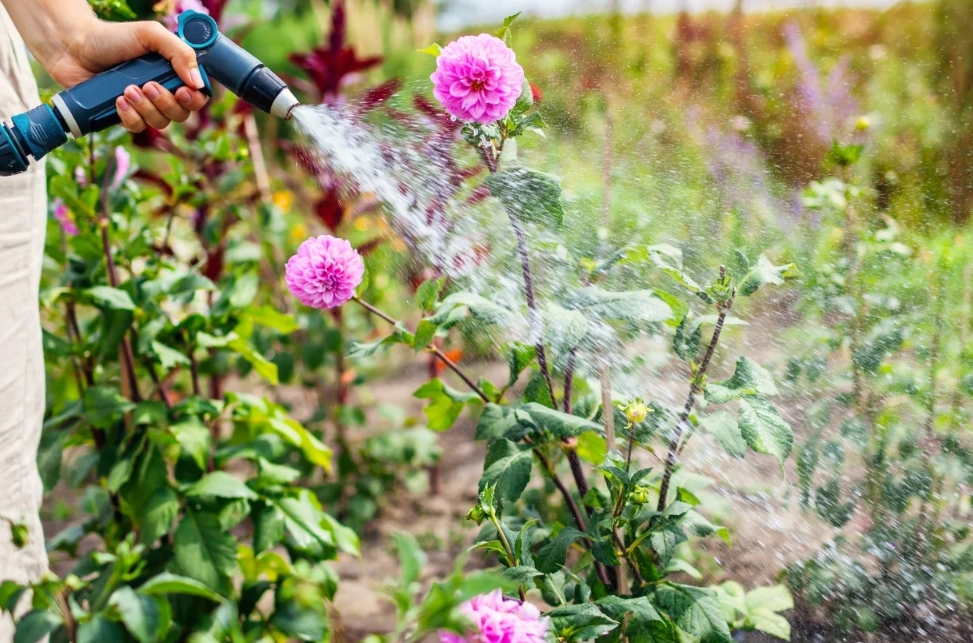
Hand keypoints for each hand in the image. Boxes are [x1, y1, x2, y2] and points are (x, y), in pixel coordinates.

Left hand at [49, 20, 209, 132]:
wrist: (74, 46)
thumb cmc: (113, 37)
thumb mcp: (150, 35)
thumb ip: (180, 53)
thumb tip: (198, 82)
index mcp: (173, 73)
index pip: (198, 96)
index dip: (195, 99)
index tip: (182, 91)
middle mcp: (162, 92)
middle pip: (181, 114)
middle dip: (165, 103)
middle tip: (147, 85)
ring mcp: (144, 106)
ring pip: (160, 123)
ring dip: (145, 109)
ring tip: (127, 89)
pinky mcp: (124, 115)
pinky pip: (137, 128)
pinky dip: (130, 117)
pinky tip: (118, 100)